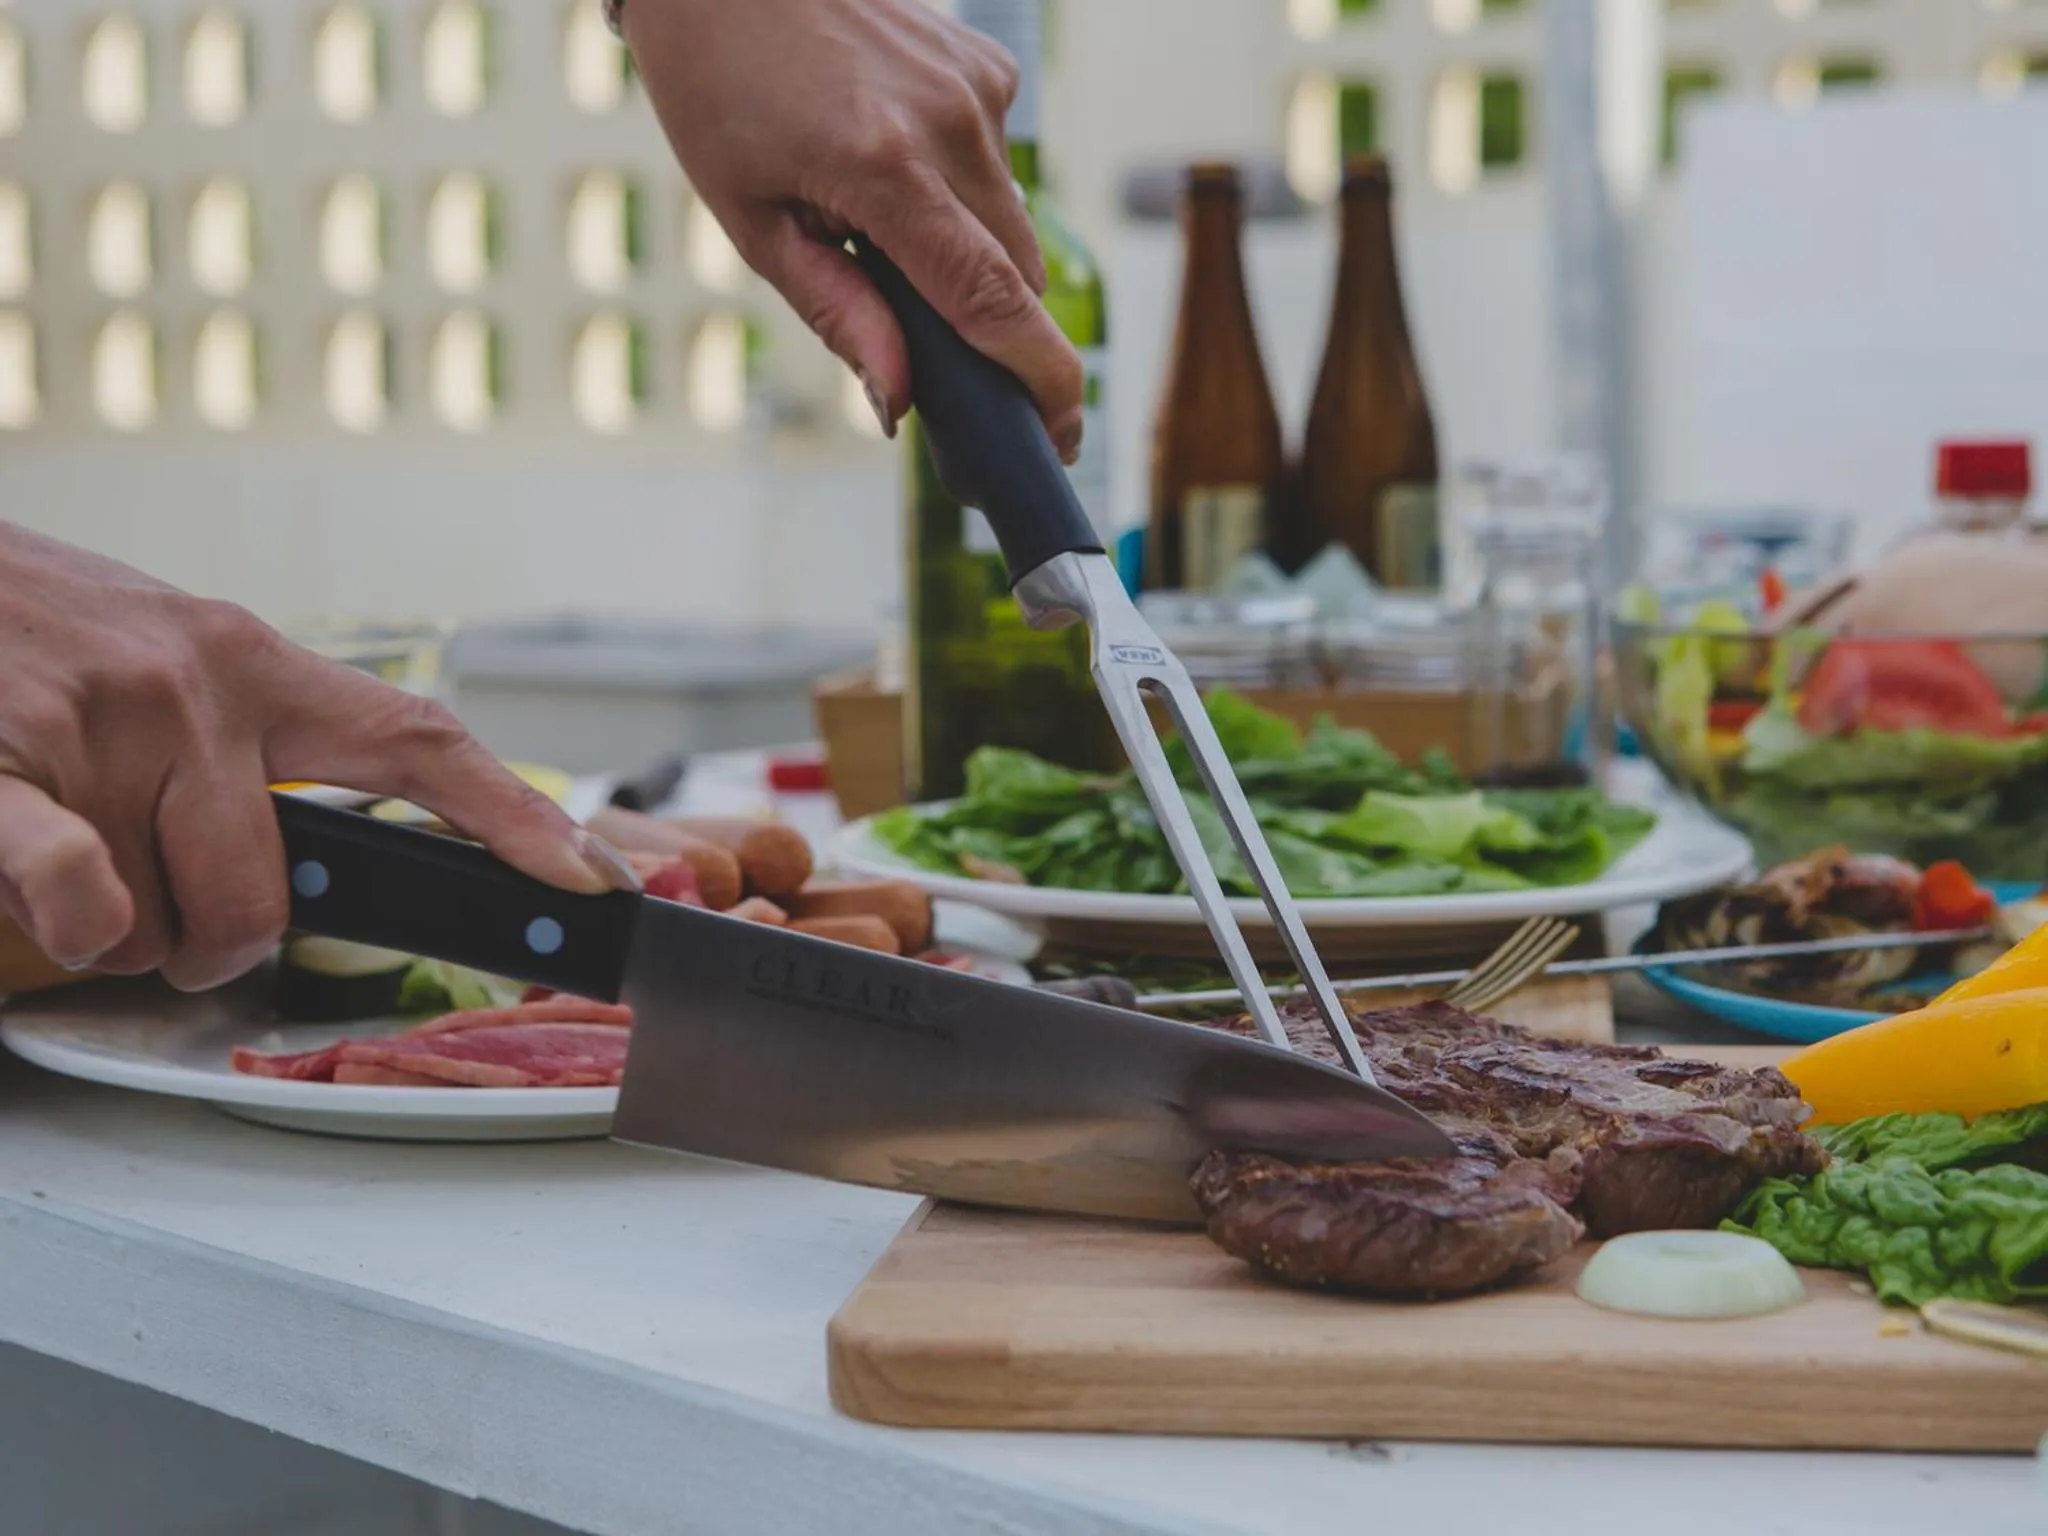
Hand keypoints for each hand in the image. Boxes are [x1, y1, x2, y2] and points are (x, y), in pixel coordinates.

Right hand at [0, 523, 637, 991]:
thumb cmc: (35, 634)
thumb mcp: (166, 660)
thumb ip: (252, 746)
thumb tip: (333, 854)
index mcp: (251, 660)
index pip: (417, 742)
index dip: (518, 817)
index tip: (595, 880)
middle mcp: (192, 686)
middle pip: (270, 892)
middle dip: (221, 944)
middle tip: (171, 917)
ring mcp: (97, 722)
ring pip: (163, 919)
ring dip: (122, 934)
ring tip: (72, 855)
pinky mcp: (0, 764)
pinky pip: (82, 887)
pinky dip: (81, 924)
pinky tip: (62, 903)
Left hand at [622, 0, 1083, 458]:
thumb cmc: (717, 90)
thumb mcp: (753, 222)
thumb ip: (838, 313)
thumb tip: (898, 401)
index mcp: (885, 173)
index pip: (992, 299)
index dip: (1038, 377)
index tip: (1061, 435)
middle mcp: (951, 127)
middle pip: (1018, 276)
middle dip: (997, 331)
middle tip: (949, 360)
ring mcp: (978, 91)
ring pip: (1012, 224)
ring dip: (971, 254)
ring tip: (880, 222)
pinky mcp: (987, 67)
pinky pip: (997, 165)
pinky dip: (960, 189)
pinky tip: (892, 156)